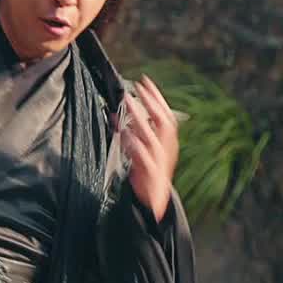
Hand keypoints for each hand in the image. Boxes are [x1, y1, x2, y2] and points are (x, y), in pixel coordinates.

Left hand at [121, 76, 177, 221]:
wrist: (154, 201)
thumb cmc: (146, 172)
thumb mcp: (138, 149)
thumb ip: (129, 132)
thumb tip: (115, 114)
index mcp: (167, 142)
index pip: (165, 114)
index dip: (156, 97)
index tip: (145, 81)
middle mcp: (166, 148)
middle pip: (163, 121)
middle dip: (151, 103)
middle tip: (139, 88)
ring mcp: (159, 160)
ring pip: (152, 136)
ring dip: (140, 120)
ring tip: (129, 105)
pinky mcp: (150, 173)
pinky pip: (143, 157)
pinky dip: (135, 145)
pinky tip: (126, 135)